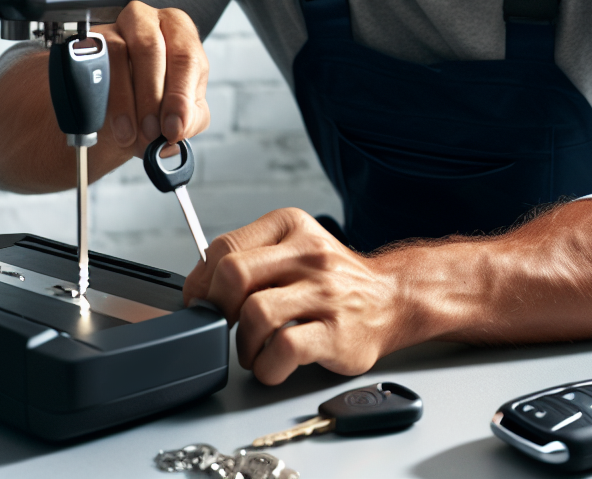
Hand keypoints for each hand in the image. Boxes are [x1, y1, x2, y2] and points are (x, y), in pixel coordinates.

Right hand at [97, 0, 210, 156]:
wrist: (116, 115)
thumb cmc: (156, 103)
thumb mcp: (183, 113)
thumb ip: (189, 118)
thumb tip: (177, 126)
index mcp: (180, 31)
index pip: (185, 56)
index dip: (179, 95)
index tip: (173, 127)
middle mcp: (148, 22)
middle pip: (151, 48)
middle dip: (151, 97)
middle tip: (150, 132)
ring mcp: (114, 28)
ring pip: (118, 51)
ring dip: (125, 99)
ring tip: (129, 133)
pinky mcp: (86, 42)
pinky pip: (90, 62)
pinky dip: (99, 95)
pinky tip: (106, 120)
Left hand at [182, 208, 403, 384]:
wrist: (391, 298)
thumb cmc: (333, 278)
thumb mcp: (294, 247)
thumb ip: (252, 257)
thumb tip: (200, 285)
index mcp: (291, 226)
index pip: (225, 247)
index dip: (201, 281)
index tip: (200, 301)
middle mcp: (308, 253)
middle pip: (234, 275)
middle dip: (218, 308)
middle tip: (225, 324)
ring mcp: (324, 292)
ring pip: (255, 313)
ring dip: (243, 342)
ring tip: (253, 348)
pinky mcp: (335, 331)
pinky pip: (283, 348)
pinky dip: (267, 365)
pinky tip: (272, 363)